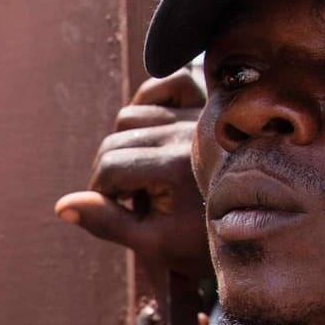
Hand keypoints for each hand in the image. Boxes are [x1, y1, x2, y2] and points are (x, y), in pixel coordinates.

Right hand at [55, 70, 211, 279]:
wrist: (263, 226)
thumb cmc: (203, 240)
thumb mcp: (153, 242)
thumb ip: (107, 222)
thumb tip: (61, 205)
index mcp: (175, 168)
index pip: (110, 169)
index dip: (103, 193)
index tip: (120, 210)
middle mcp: (189, 132)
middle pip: (118, 138)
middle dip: (113, 170)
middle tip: (133, 195)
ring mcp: (202, 112)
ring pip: (134, 112)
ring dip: (128, 140)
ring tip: (147, 169)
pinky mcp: (213, 98)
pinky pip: (168, 82)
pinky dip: (152, 99)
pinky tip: (157, 129)